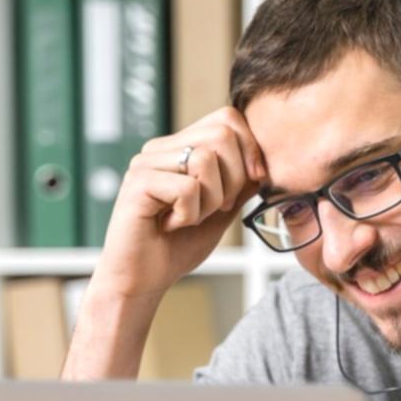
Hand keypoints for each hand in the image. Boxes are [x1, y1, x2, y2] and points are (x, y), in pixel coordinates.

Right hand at [92, 106, 265, 302]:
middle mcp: (160, 148)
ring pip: (206, 159)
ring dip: (211, 201)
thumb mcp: (221, 211)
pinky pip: (187, 188)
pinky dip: (190, 215)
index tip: (255, 180)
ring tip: (189, 218)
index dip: (250, 148)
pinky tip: (171, 225)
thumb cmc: (176, 247)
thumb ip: (240, 184)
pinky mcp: (138, 183)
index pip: (227, 118)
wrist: (141, 281)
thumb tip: (263, 161)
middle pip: (222, 133)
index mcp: (180, 148)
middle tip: (216, 208)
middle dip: (234, 179)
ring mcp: (146, 163)